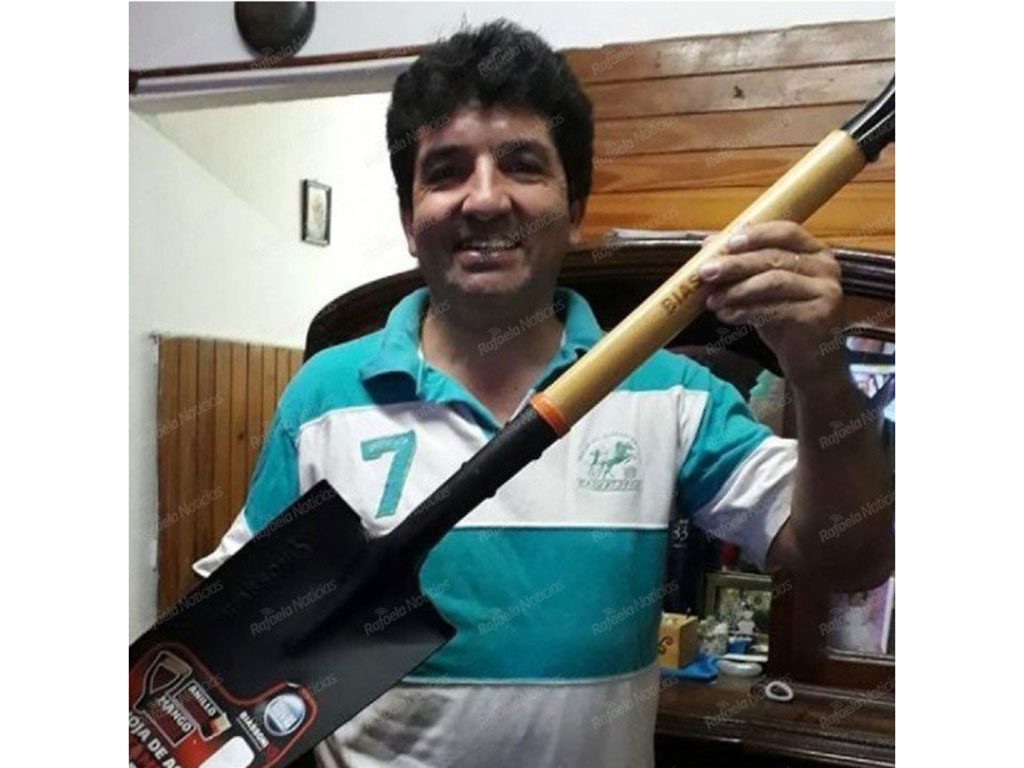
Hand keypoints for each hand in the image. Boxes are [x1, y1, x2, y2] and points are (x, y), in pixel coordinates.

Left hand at [698, 221, 844, 386]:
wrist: (810, 361)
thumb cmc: (785, 319)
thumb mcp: (764, 289)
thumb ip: (745, 267)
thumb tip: (709, 245)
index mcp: (815, 252)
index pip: (787, 231)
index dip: (756, 234)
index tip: (726, 243)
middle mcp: (826, 267)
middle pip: (774, 258)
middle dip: (736, 265)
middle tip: (706, 272)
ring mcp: (825, 291)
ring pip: (774, 282)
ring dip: (737, 290)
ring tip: (712, 300)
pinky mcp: (818, 315)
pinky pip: (775, 309)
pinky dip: (745, 311)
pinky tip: (726, 315)